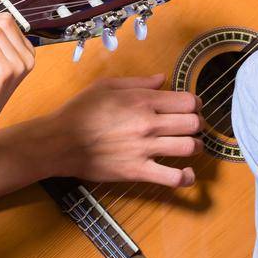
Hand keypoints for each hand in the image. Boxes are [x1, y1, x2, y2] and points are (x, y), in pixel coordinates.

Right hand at [29, 73, 201, 187]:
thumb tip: (162, 79)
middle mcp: (148, 123)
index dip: (195, 104)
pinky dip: (186, 177)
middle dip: (197, 124)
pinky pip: (173, 178)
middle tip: (190, 127)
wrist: (59, 141)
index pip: (188, 101)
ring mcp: (145, 149)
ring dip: (195, 146)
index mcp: (142, 100)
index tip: (190, 108)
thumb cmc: (79, 111)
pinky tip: (186, 173)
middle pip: (194, 123)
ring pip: (189, 147)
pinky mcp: (138, 171)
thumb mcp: (106, 86)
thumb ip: (138, 82)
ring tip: (189, 146)